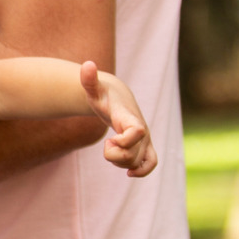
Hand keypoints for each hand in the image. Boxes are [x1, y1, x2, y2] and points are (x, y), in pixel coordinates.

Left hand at [81, 61, 157, 177]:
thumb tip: (87, 64)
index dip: (125, 141)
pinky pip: (151, 163)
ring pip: (137, 162)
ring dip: (120, 163)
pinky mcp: (145, 146)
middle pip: (132, 155)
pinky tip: (129, 173)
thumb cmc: (103, 95)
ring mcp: (145, 139)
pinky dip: (142, 171)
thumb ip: (89, 79)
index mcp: (130, 117)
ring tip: (112, 149)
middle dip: (114, 156)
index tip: (110, 140)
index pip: (137, 132)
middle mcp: (142, 130)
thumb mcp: (93, 89)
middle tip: (107, 144)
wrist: (118, 98)